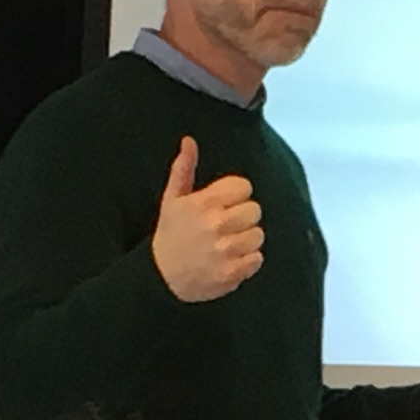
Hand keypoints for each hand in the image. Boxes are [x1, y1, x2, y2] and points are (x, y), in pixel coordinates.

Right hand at [152, 137, 264, 302]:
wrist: (161, 277)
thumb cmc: (170, 235)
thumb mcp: (172, 199)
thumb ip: (184, 168)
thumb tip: (189, 141)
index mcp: (203, 203)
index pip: (243, 187)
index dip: (237, 195)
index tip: (226, 204)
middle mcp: (215, 225)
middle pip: (255, 210)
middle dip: (244, 217)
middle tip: (227, 225)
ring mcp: (224, 250)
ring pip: (258, 235)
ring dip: (247, 240)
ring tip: (229, 243)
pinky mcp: (231, 272)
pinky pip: (257, 259)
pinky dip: (248, 261)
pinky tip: (231, 259)